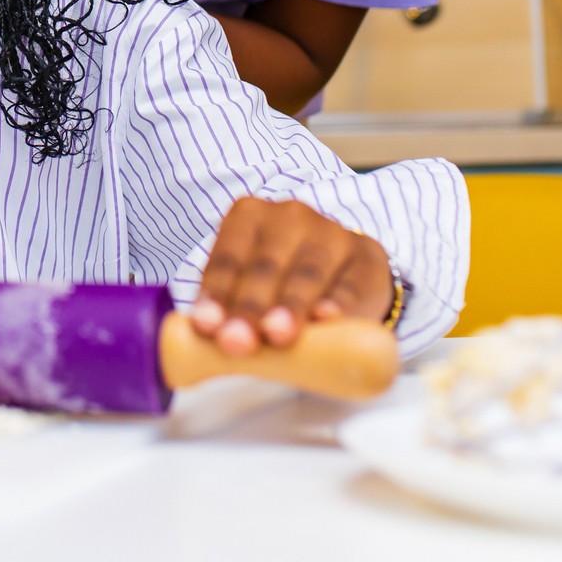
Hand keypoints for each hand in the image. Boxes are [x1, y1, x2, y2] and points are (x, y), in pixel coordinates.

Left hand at [189, 198, 393, 354]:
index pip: (228, 257)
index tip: (207, 326)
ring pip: (306, 273)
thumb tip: (196, 345)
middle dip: (249, 306)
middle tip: (237, 341)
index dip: (217, 293)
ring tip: (276, 335)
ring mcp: (332, 234)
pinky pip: (349, 284)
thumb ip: (227, 307)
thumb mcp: (250, 282)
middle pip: (265, 266)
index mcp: (249, 216)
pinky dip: (337, 302)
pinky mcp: (366, 259)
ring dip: (290, 305)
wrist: (345, 269)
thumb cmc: (281, 280)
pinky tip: (325, 318)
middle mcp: (290, 217)